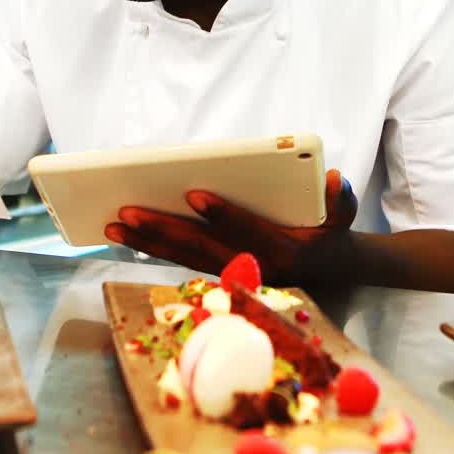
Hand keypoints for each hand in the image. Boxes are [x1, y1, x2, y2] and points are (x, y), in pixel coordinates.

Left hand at [104, 169, 357, 284]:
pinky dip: (154, 250)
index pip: (248, 230)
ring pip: (184, 259)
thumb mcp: (342, 216)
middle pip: (201, 248)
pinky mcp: (220, 274)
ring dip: (146, 243)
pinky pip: (182, 263)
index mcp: (283, 251)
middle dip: (162, 229)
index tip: (193, 193)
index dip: (222, 213)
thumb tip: (335, 179)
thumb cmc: (329, 232)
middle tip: (125, 210)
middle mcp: (253, 268)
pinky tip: (127, 237)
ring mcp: (233, 274)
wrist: (329, 270)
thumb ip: (341, 200)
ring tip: (111, 226)